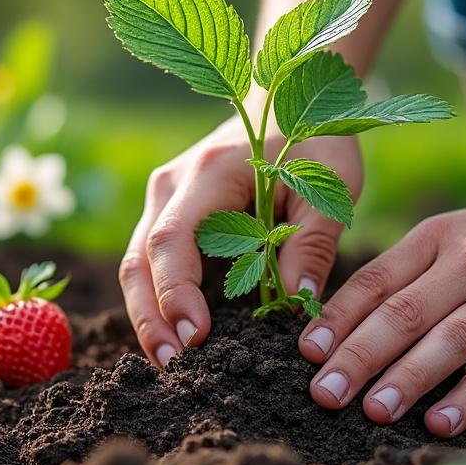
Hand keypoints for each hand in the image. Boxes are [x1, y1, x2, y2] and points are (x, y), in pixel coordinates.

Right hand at [120, 117, 362, 365]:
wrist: (285, 96)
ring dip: (148, 316)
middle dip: (149, 318)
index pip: (173, 239)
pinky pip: (151, 264)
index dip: (177, 291)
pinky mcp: (168, 215)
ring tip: (172, 364)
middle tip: (173, 367)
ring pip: (136, 266)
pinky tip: (177, 338)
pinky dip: (158, 302)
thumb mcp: (329, 186)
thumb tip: (297, 303)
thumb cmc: (313, 140)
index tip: (196, 337)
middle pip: (139, 260)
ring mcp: (163, 199)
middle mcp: (172, 184)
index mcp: (210, 173)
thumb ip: (312, 242)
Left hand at [300, 183, 465, 437]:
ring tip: (402, 420)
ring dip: (441, 391)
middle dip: (372, 361)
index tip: (310, 354)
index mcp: (440, 243)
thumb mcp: (435, 239)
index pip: (381, 283)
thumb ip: (384, 279)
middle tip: (333, 396)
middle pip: (420, 320)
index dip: (342, 319)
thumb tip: (323, 333)